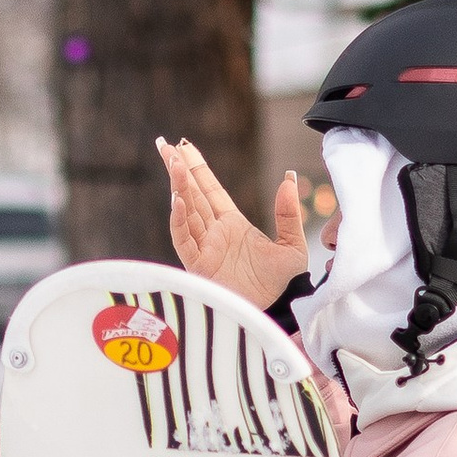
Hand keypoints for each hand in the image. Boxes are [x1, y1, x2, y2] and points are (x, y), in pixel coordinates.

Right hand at [158, 139, 311, 307]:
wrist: (278, 310)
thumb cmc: (284, 285)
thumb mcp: (292, 244)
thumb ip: (288, 213)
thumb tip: (288, 177)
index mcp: (233, 224)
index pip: (210, 190)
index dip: (197, 169)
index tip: (183, 147)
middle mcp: (215, 233)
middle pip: (192, 194)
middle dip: (179, 170)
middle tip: (165, 145)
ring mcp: (205, 248)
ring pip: (186, 211)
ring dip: (178, 186)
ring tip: (171, 161)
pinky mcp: (199, 265)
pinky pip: (184, 239)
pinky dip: (179, 220)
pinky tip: (178, 199)